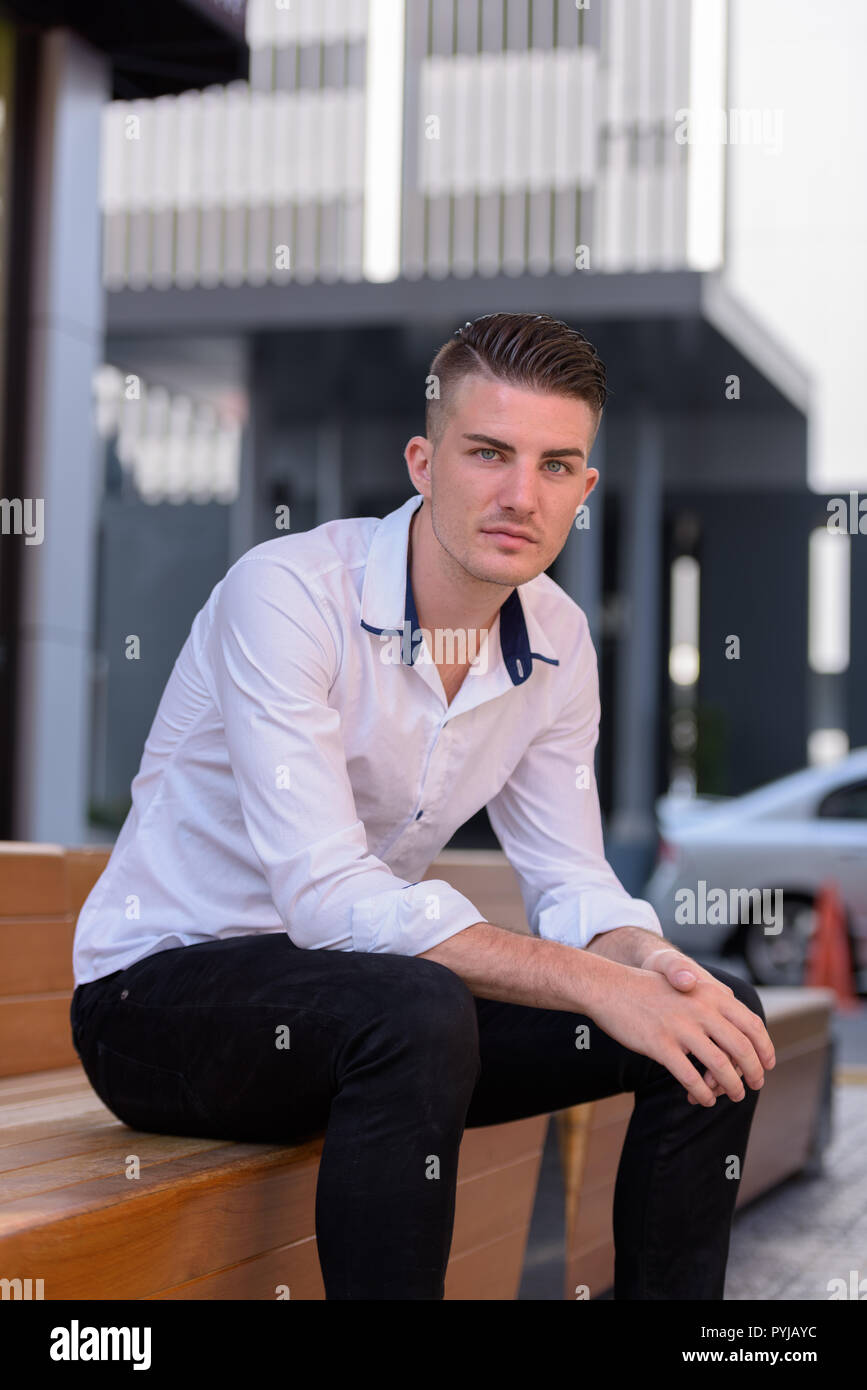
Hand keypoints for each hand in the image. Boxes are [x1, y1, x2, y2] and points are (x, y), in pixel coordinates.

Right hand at [640, 945, 774, 1104]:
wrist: (609, 987)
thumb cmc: (648, 992)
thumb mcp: (686, 988)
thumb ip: (712, 1007)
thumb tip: (736, 1035)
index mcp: (710, 994)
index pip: (752, 1024)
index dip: (765, 1048)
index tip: (768, 1064)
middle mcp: (700, 1009)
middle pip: (742, 1048)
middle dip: (753, 1072)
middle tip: (755, 1085)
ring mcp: (681, 1027)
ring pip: (720, 1067)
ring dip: (732, 1087)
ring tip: (734, 1095)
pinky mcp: (660, 1044)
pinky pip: (691, 1077)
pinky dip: (703, 1093)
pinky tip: (704, 1098)